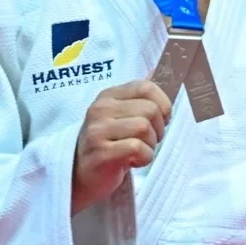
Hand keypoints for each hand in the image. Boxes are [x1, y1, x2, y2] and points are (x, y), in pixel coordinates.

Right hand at [72, 80, 172, 212]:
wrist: (81, 175)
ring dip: (150, 145)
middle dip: (159, 129)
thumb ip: (140, 95)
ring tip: (138, 151)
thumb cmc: (109, 144)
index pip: (146, 87)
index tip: (162, 118)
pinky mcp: (101, 153)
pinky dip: (144, 158)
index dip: (164, 104)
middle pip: (151, 110)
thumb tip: (158, 69)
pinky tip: (132, 161)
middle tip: (147, 140)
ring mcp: (98, 130)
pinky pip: (137, 148)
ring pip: (145, 128)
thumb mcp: (122, 115)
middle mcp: (100, 109)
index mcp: (109, 96)